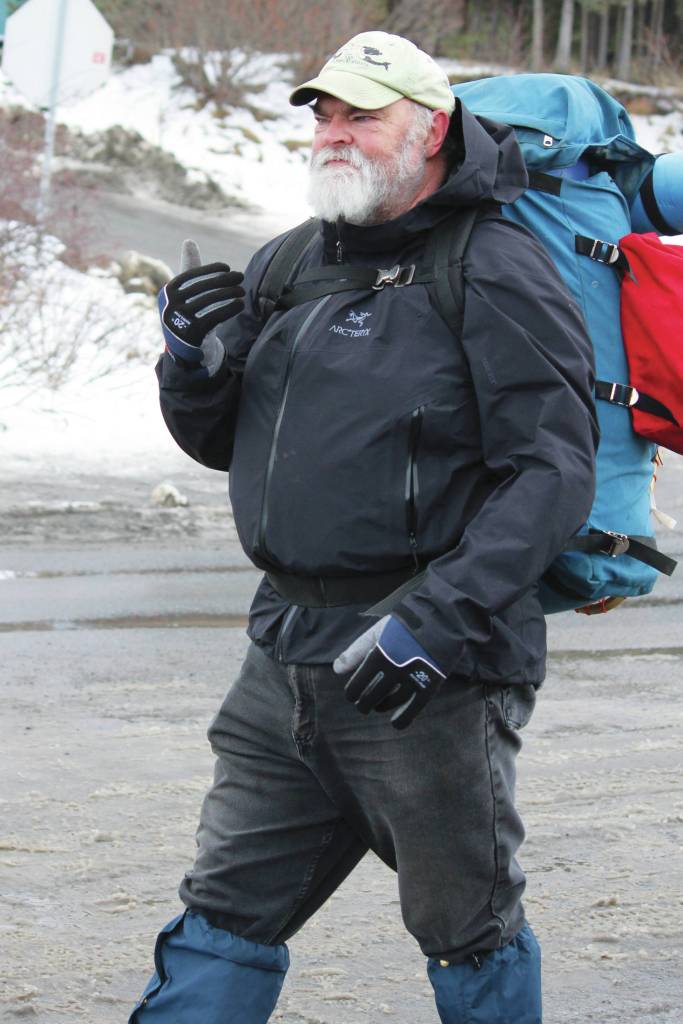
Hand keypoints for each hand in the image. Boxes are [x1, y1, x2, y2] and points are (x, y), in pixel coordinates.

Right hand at [158, 239, 244, 363]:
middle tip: (241, 277)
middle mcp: (170, 304)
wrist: (183, 349)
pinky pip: (214, 316)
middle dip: (224, 280)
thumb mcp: (184, 293)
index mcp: (167, 292)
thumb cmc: (186, 314)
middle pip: (202, 287)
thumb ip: (189, 268)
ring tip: (242, 290)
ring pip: (209, 301)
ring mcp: (180, 319)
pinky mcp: (192, 333)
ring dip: (229, 293)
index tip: (227, 267)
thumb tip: (189, 241)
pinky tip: (240, 304)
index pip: (191, 275)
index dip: (210, 270)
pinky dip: (229, 309)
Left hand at [334, 617, 445, 729]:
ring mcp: (413, 678)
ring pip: (391, 702)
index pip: (357, 685)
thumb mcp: (376, 632)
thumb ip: (355, 652)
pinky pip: (414, 708)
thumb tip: (335, 670)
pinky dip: (403, 718)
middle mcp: (394, 670)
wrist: (441, 619)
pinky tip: (396, 722)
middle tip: (364, 705)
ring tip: (378, 706)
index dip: (352, 693)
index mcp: (379, 655)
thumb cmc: (405, 625)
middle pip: (372, 697)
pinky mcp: (430, 685)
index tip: (352, 696)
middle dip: (365, 703)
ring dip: (382, 706)